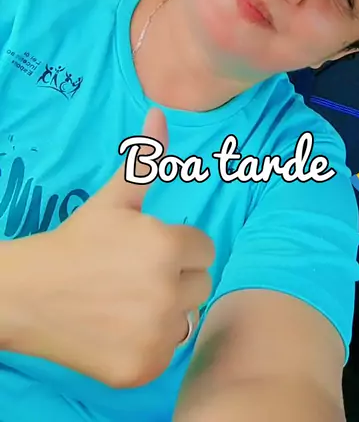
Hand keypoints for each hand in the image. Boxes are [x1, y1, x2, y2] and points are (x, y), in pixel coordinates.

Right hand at [7, 108, 214, 387]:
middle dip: (177, 277)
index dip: (178, 247)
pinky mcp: (144, 366)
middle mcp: (168, 292)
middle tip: (137, 274)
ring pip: (188, 316)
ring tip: (131, 299)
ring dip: (168, 309)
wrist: (32, 295)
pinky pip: (169, 349)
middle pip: (201, 283)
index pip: (204, 249)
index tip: (147, 250)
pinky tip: (123, 327)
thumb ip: (145, 159)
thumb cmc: (79, 241)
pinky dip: (152, 342)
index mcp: (167, 247)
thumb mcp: (114, 200)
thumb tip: (160, 114)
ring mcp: (156, 334)